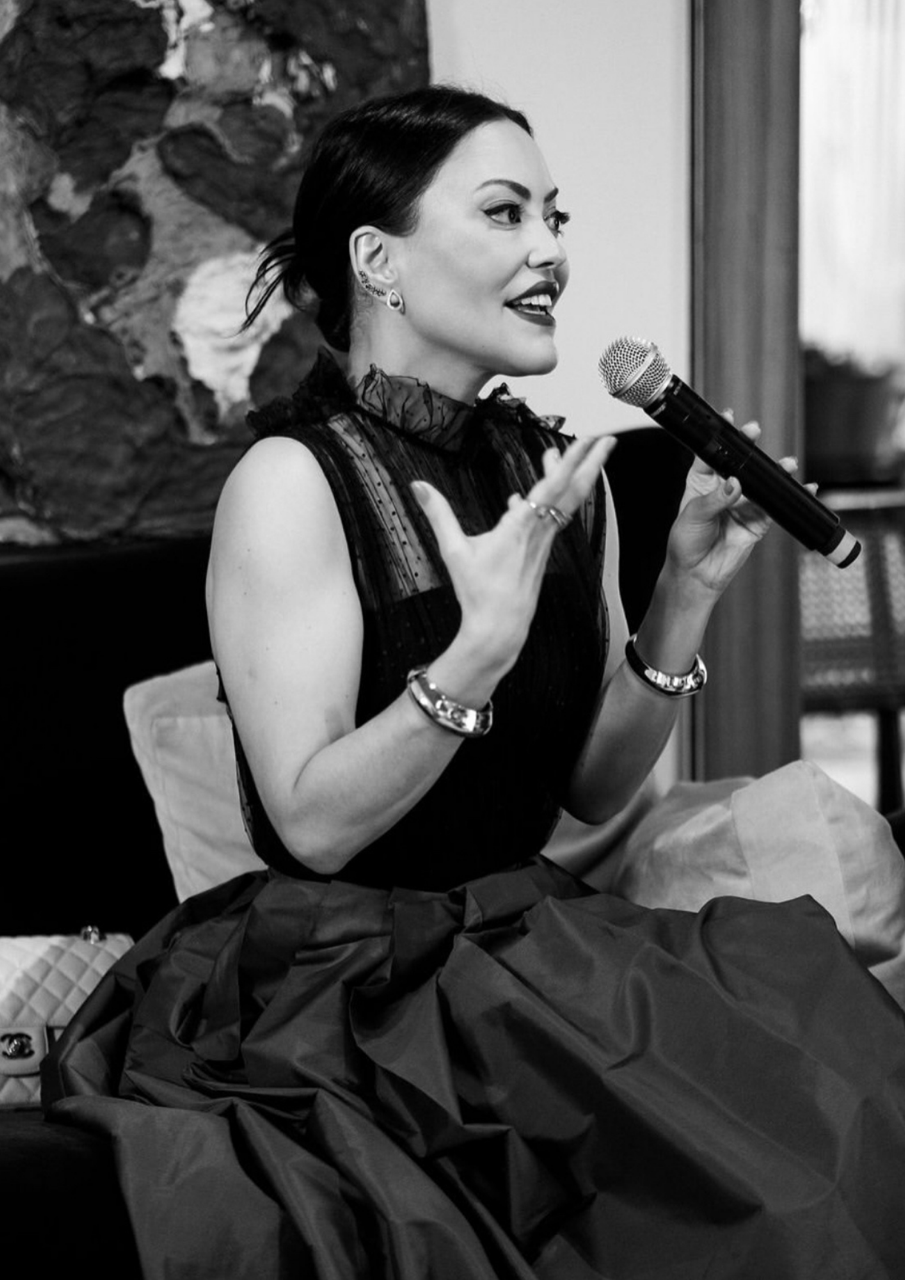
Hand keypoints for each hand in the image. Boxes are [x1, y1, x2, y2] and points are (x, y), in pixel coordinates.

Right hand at [412, 433, 615, 667]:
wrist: (499, 628)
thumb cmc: (479, 592)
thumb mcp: (453, 550)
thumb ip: (437, 514)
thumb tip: (417, 485)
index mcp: (521, 526)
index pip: (552, 486)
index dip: (570, 460)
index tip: (585, 439)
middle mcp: (539, 531)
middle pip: (574, 491)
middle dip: (592, 463)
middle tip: (608, 439)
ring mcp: (543, 541)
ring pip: (565, 502)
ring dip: (571, 476)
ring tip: (566, 453)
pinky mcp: (540, 551)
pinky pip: (551, 518)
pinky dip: (548, 500)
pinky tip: (527, 496)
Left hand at [666, 417, 807, 596]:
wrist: (696, 575)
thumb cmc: (685, 544)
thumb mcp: (693, 516)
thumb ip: (715, 499)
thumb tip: (735, 483)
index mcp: (702, 482)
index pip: (712, 453)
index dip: (721, 436)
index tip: (729, 418)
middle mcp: (725, 488)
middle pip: (741, 462)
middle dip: (750, 446)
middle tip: (754, 432)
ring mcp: (743, 503)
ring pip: (763, 482)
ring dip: (776, 471)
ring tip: (787, 464)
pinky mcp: (758, 520)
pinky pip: (777, 506)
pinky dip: (792, 496)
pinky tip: (805, 488)